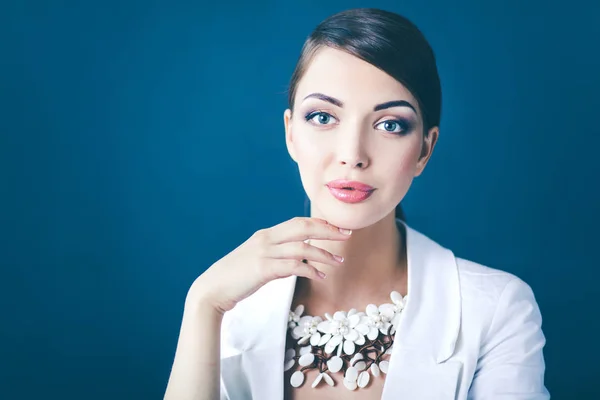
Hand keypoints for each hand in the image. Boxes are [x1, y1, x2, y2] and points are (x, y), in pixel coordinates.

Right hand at [187, 217, 351, 314]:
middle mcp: (266, 239)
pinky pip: (294, 266)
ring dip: (324, 254)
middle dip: (328, 230)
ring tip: (338, 262)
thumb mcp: (256, 259)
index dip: (320, 223)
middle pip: (304, 228)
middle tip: (347, 235)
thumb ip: (276, 255)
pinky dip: (311, 270)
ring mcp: (264, 253)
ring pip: (302, 247)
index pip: (298, 222)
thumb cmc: (236, 277)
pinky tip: (320, 277)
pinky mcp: (263, 269)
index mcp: (266, 235)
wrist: (212, 289)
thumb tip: (297, 261)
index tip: (338, 227)